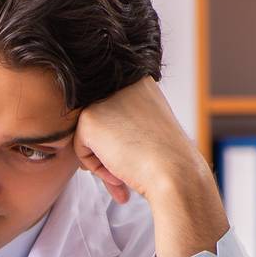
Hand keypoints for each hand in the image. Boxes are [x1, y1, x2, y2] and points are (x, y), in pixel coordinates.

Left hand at [73, 76, 228, 256]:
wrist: (175, 173)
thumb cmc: (168, 160)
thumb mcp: (150, 129)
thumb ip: (127, 124)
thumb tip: (102, 134)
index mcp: (140, 83)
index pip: (116, 115)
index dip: (125, 142)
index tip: (140, 156)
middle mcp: (122, 84)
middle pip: (102, 125)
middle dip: (112, 153)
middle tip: (129, 171)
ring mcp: (105, 99)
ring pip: (90, 137)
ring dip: (104, 160)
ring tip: (127, 172)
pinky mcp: (89, 118)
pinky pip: (80, 148)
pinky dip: (96, 166)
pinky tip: (119, 169)